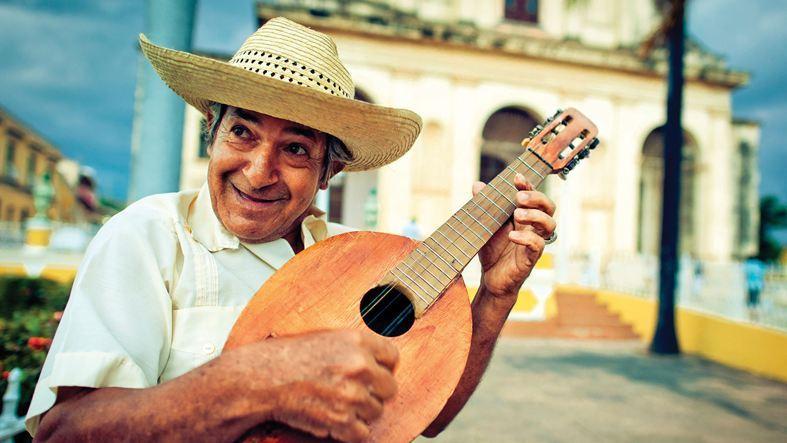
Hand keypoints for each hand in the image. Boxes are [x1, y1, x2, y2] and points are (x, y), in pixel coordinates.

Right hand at [232, 329, 398, 441]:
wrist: (262, 379)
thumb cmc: (287, 357)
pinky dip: (350, 431)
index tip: (374, 373)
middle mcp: (360, 366)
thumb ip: (355, 347)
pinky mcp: (342, 420)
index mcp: (357, 341)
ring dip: (360, 412)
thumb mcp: (326, 338)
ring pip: (376, 411)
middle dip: (373, 392)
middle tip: (353, 392)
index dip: (382, 367)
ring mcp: (352, 394)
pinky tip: (335, 420)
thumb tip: (377, 360)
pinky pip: (362, 433)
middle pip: (389, 387)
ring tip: (338, 404)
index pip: (392, 357)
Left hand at [475, 173, 555, 297]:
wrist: (490, 278)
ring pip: (549, 224)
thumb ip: (484, 205)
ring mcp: (534, 242)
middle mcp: (533, 227)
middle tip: (519, 197)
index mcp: (524, 215)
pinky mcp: (531, 258)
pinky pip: (538, 245)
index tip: (516, 177)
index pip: (533, 196)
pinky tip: (512, 236)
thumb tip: (477, 185)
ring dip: (535, 216)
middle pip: (549, 207)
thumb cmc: (492, 250)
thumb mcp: (485, 225)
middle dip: (536, 198)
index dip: (528, 185)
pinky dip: (526, 238)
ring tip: (518, 214)